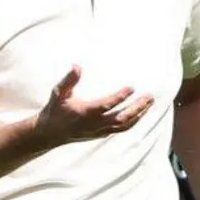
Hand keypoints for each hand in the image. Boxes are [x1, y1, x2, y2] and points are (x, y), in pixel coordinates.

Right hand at [34, 65, 154, 144]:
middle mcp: (95, 124)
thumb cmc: (56, 109)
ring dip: (139, 114)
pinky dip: (133, 121)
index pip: (106, 105)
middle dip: (137, 107)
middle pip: (121, 118)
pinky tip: (141, 112)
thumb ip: (69, 80)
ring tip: (149, 102)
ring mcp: (100, 131)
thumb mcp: (59, 93)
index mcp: (85, 113)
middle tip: (150, 96)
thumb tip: (78, 66)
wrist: (50, 133)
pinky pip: (121, 129)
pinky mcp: (102, 134)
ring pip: (124, 125)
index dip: (120, 97)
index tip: (132, 87)